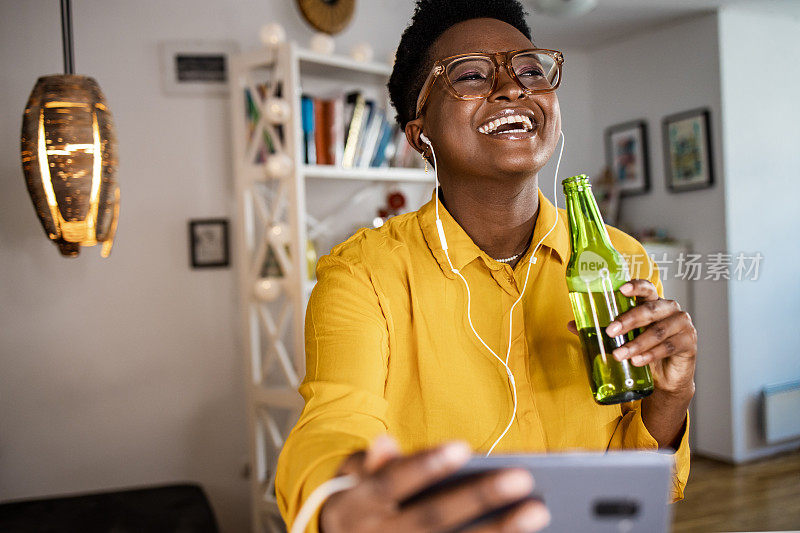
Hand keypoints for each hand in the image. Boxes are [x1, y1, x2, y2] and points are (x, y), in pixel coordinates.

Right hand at [319, 435, 549, 532]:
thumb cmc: (359, 505)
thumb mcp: (350, 481)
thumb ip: (369, 464)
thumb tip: (384, 443)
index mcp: (356, 506)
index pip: (391, 483)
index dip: (425, 466)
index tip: (463, 446)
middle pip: (432, 519)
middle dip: (477, 498)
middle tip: (522, 478)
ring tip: (538, 511)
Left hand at [567, 279, 696, 395]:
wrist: (665, 378)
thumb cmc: (642, 350)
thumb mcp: (622, 338)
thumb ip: (599, 329)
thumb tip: (570, 324)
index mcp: (653, 302)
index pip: (646, 288)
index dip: (635, 286)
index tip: (620, 289)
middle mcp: (670, 309)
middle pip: (651, 309)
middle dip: (629, 320)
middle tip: (610, 331)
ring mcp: (682, 325)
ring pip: (658, 331)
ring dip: (637, 343)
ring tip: (619, 355)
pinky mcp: (689, 343)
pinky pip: (668, 347)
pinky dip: (650, 355)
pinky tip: (636, 361)